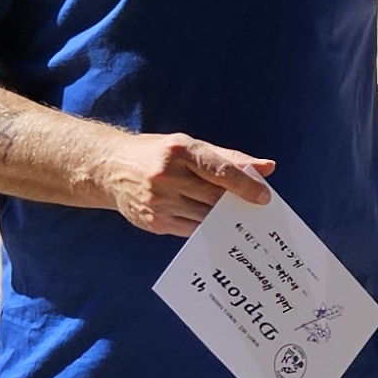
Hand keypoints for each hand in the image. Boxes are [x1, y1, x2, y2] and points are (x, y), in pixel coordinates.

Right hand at [93, 130, 275, 237]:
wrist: (109, 169)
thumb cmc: (158, 154)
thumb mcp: (189, 146)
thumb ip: (230, 158)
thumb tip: (268, 168)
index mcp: (179, 151)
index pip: (220, 171)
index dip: (245, 186)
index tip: (265, 197)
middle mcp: (167, 176)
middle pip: (214, 198)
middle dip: (238, 206)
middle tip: (258, 214)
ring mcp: (159, 202)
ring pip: (204, 218)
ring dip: (225, 221)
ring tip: (242, 222)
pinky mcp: (154, 222)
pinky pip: (190, 230)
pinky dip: (207, 230)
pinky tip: (218, 229)